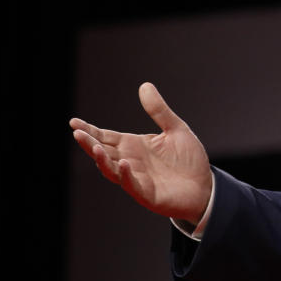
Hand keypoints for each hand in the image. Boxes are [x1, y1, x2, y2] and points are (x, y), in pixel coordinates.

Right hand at [70, 82, 212, 224]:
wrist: (206, 187)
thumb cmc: (189, 160)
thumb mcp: (176, 129)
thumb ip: (159, 110)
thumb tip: (145, 85)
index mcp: (134, 146)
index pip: (106, 137)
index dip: (90, 130)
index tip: (74, 122)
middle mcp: (130, 161)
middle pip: (103, 152)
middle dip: (89, 143)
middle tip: (77, 132)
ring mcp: (137, 179)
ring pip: (112, 170)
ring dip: (102, 159)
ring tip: (94, 147)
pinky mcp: (148, 194)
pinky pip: (132, 185)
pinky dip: (126, 175)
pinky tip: (124, 163)